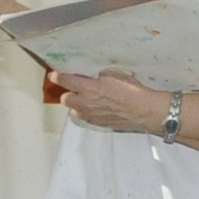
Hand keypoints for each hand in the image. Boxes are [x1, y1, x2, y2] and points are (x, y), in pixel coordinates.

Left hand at [54, 70, 168, 134]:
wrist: (144, 111)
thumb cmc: (132, 91)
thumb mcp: (115, 75)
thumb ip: (100, 76)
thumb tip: (94, 76)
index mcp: (89, 88)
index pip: (66, 81)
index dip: (58, 77)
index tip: (54, 75)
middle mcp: (86, 103)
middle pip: (65, 99)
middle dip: (68, 93)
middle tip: (76, 88)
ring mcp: (91, 115)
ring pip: (75, 110)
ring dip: (77, 104)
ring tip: (87, 100)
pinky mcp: (98, 123)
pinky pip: (86, 117)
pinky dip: (87, 112)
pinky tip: (97, 108)